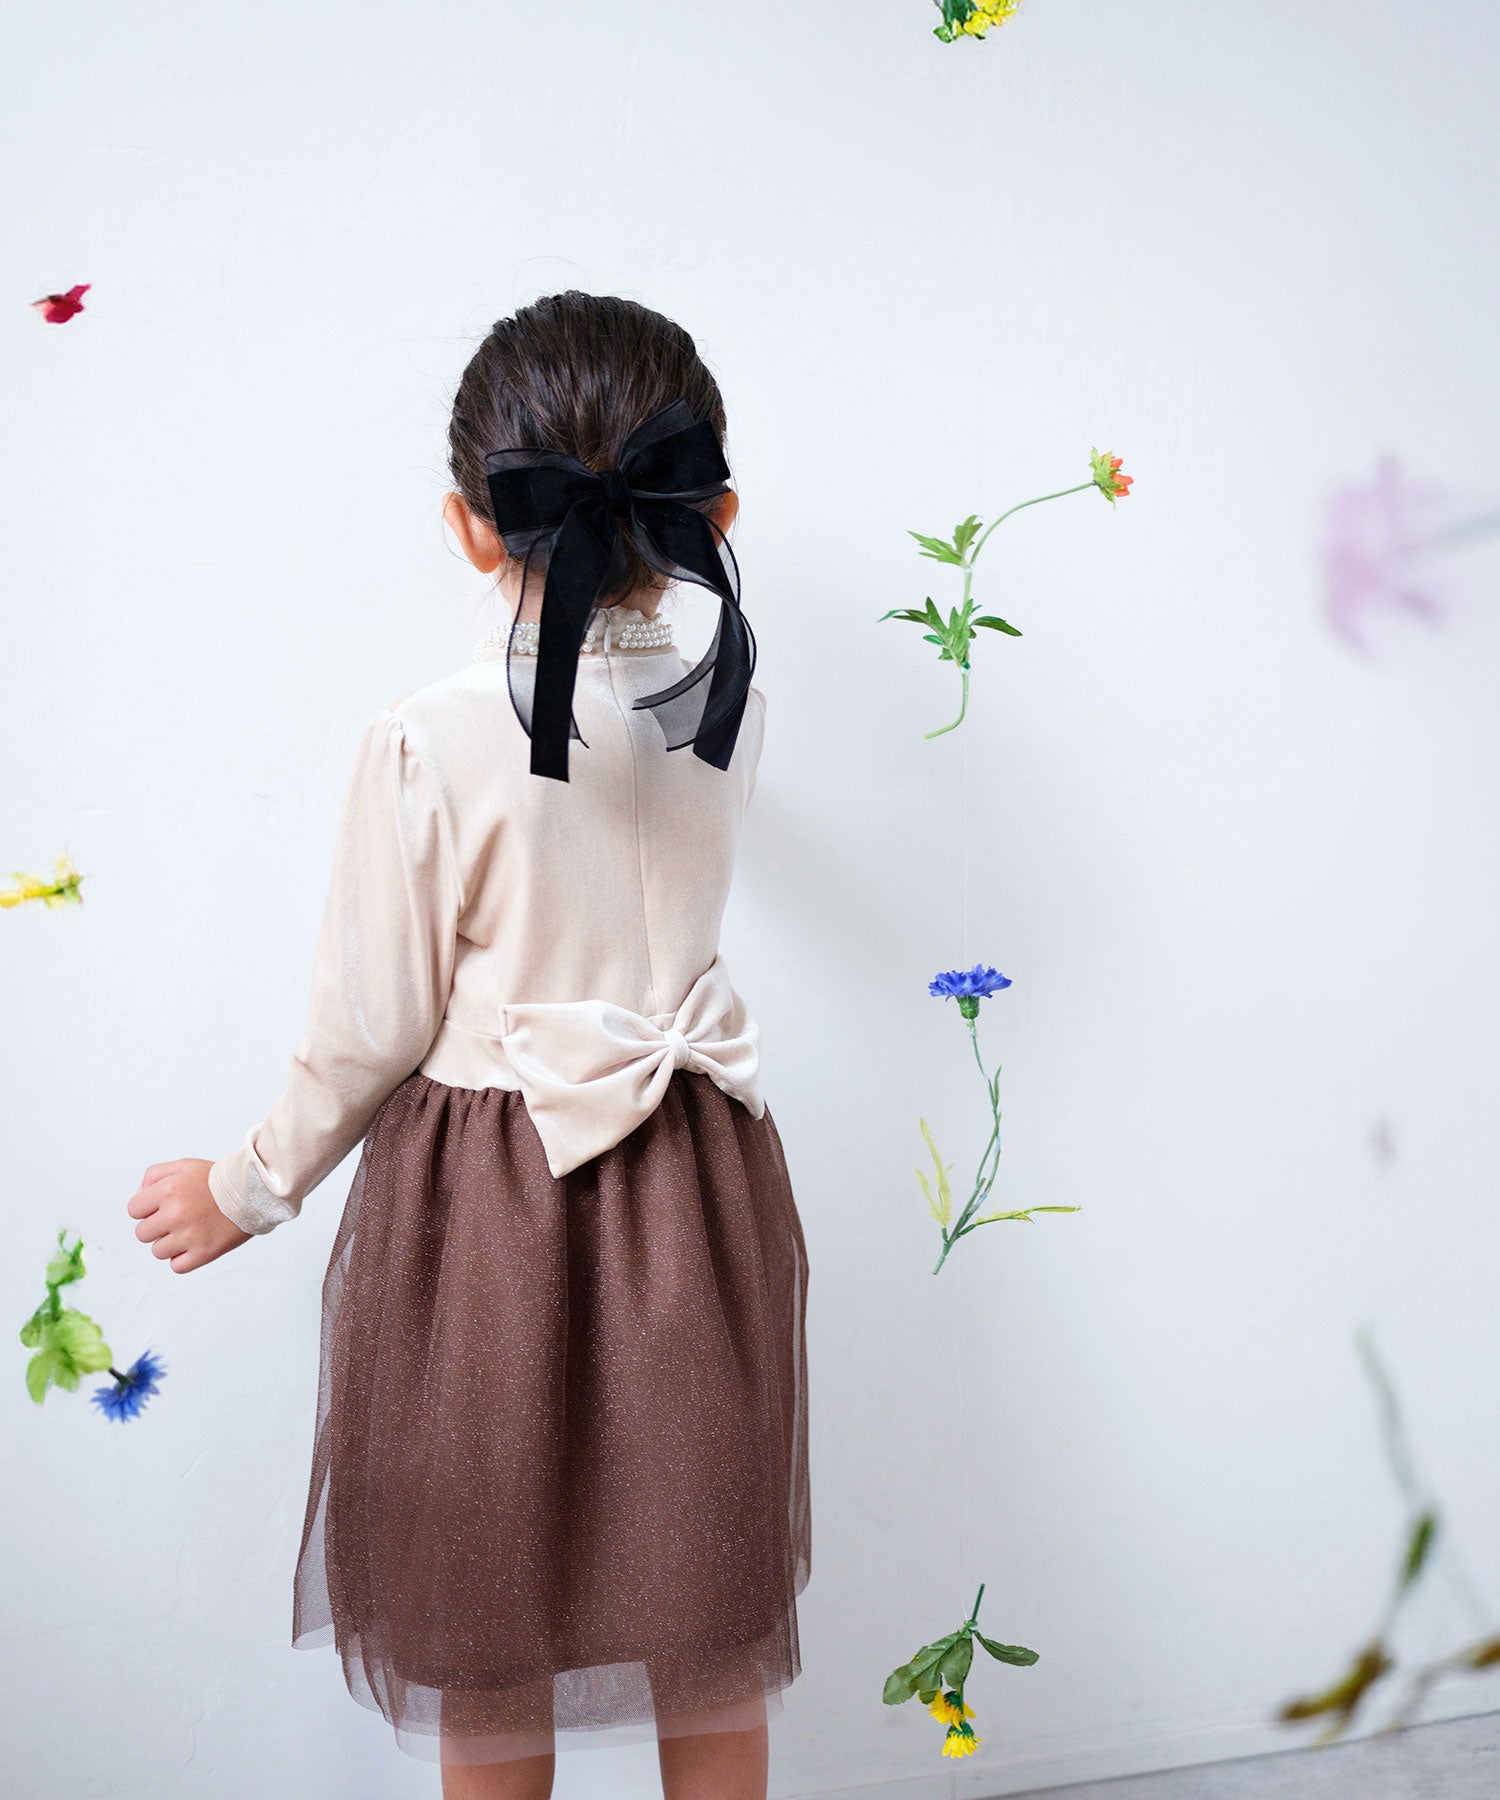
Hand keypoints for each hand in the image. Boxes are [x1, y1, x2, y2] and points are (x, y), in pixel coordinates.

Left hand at [127, 1159, 251, 1272]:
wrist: (253, 1192)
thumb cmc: (220, 1180)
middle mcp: (175, 1214)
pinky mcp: (203, 1253)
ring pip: (158, 1251)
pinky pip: (177, 1266)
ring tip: (189, 1231)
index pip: (133, 1210)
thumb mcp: (185, 1165)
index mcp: (167, 1191)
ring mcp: (189, 1236)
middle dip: (157, 1227)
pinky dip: (183, 1259)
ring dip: (170, 1244)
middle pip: (142, 1234)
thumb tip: (140, 1194)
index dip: (147, 1209)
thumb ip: (154, 1175)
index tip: (162, 1207)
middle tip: (177, 1220)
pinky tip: (195, 1244)